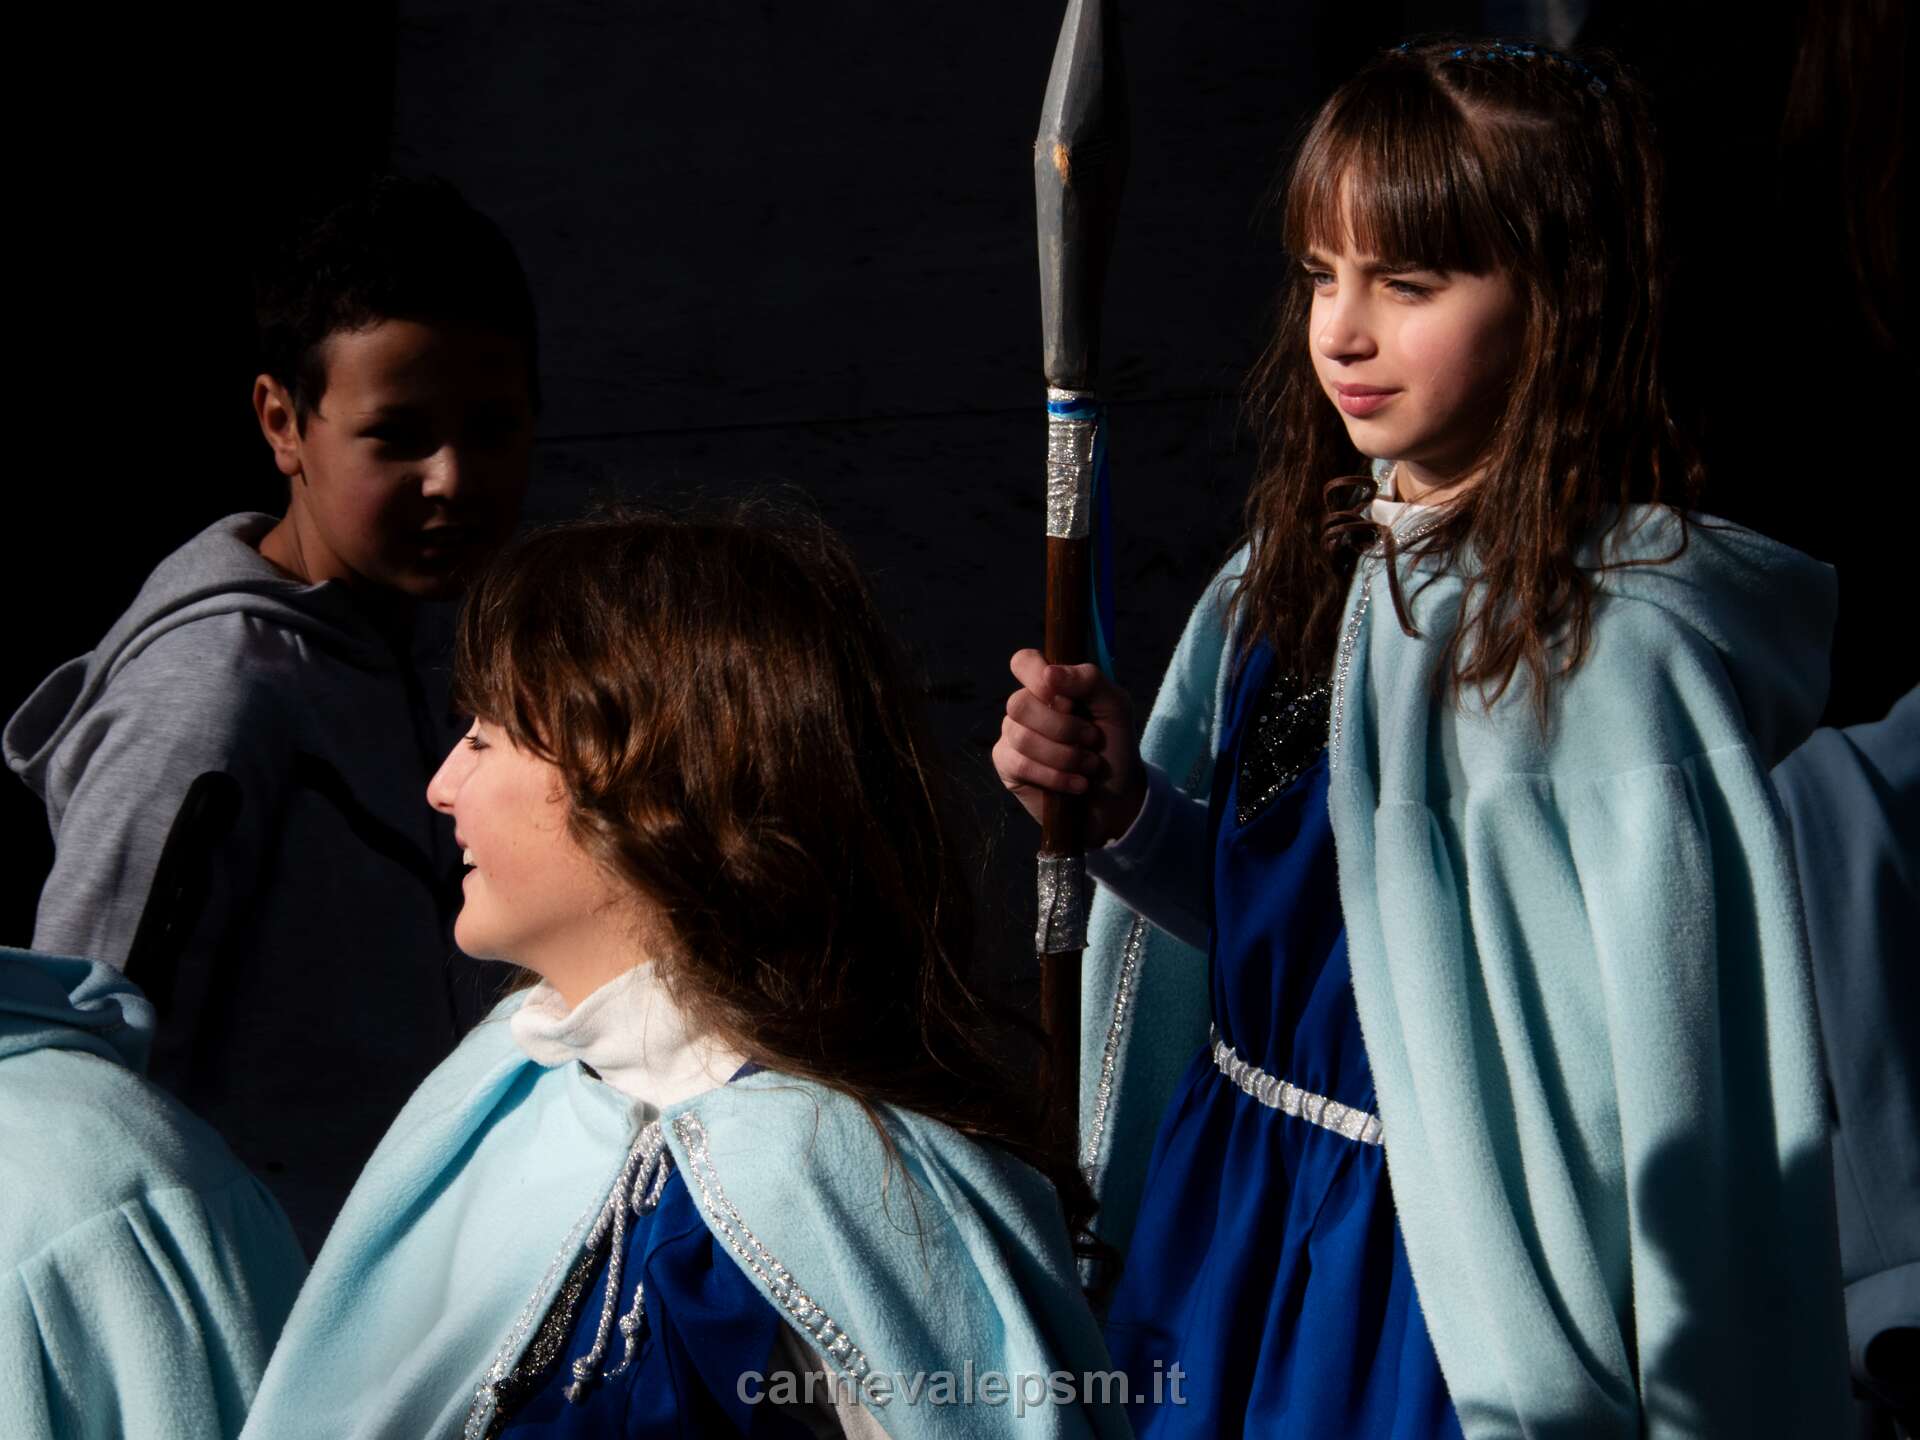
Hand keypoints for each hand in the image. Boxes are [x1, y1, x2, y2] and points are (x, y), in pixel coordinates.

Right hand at [992, 649, 1147, 848]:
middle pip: (1020, 703)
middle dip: (1063, 728)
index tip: (1068, 700)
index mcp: (1051, 685)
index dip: (1037, 676)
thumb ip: (1088, 680)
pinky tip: (1076, 784)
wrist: (1116, 797)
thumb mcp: (1115, 707)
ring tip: (1089, 765)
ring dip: (1065, 755)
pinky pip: (1020, 764)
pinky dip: (1055, 776)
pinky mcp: (1008, 766)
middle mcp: (1027, 706)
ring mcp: (1013, 735)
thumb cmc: (1114, 746)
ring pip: (1021, 736)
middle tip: (1092, 739)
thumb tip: (1049, 672)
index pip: (1024, 662)